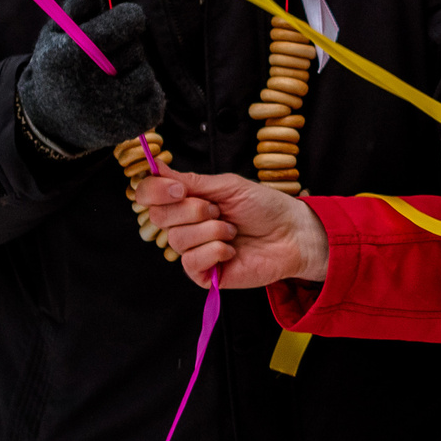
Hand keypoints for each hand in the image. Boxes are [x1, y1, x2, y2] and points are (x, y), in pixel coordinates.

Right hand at [15, 0, 165, 155]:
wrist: (50, 122)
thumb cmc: (58, 66)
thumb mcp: (56, 32)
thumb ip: (75, 7)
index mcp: (73, 54)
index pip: (127, 21)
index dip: (130, 17)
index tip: (126, 20)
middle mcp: (92, 84)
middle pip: (136, 48)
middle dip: (125, 49)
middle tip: (104, 61)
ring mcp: (113, 110)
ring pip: (146, 74)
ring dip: (133, 74)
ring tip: (109, 83)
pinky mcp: (130, 128)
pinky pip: (156, 98)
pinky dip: (145, 96)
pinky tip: (122, 100)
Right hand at [140, 165, 328, 289]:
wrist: (291, 234)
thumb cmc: (264, 207)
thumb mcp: (227, 186)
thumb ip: (190, 180)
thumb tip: (155, 167)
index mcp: (187, 201)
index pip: (148, 195)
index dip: (155, 191)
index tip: (179, 189)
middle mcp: (185, 225)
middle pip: (159, 217)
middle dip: (193, 210)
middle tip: (219, 210)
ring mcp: (192, 250)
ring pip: (177, 239)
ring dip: (211, 231)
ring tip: (232, 230)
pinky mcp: (202, 274)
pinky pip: (190, 261)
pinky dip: (215, 251)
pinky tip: (232, 250)